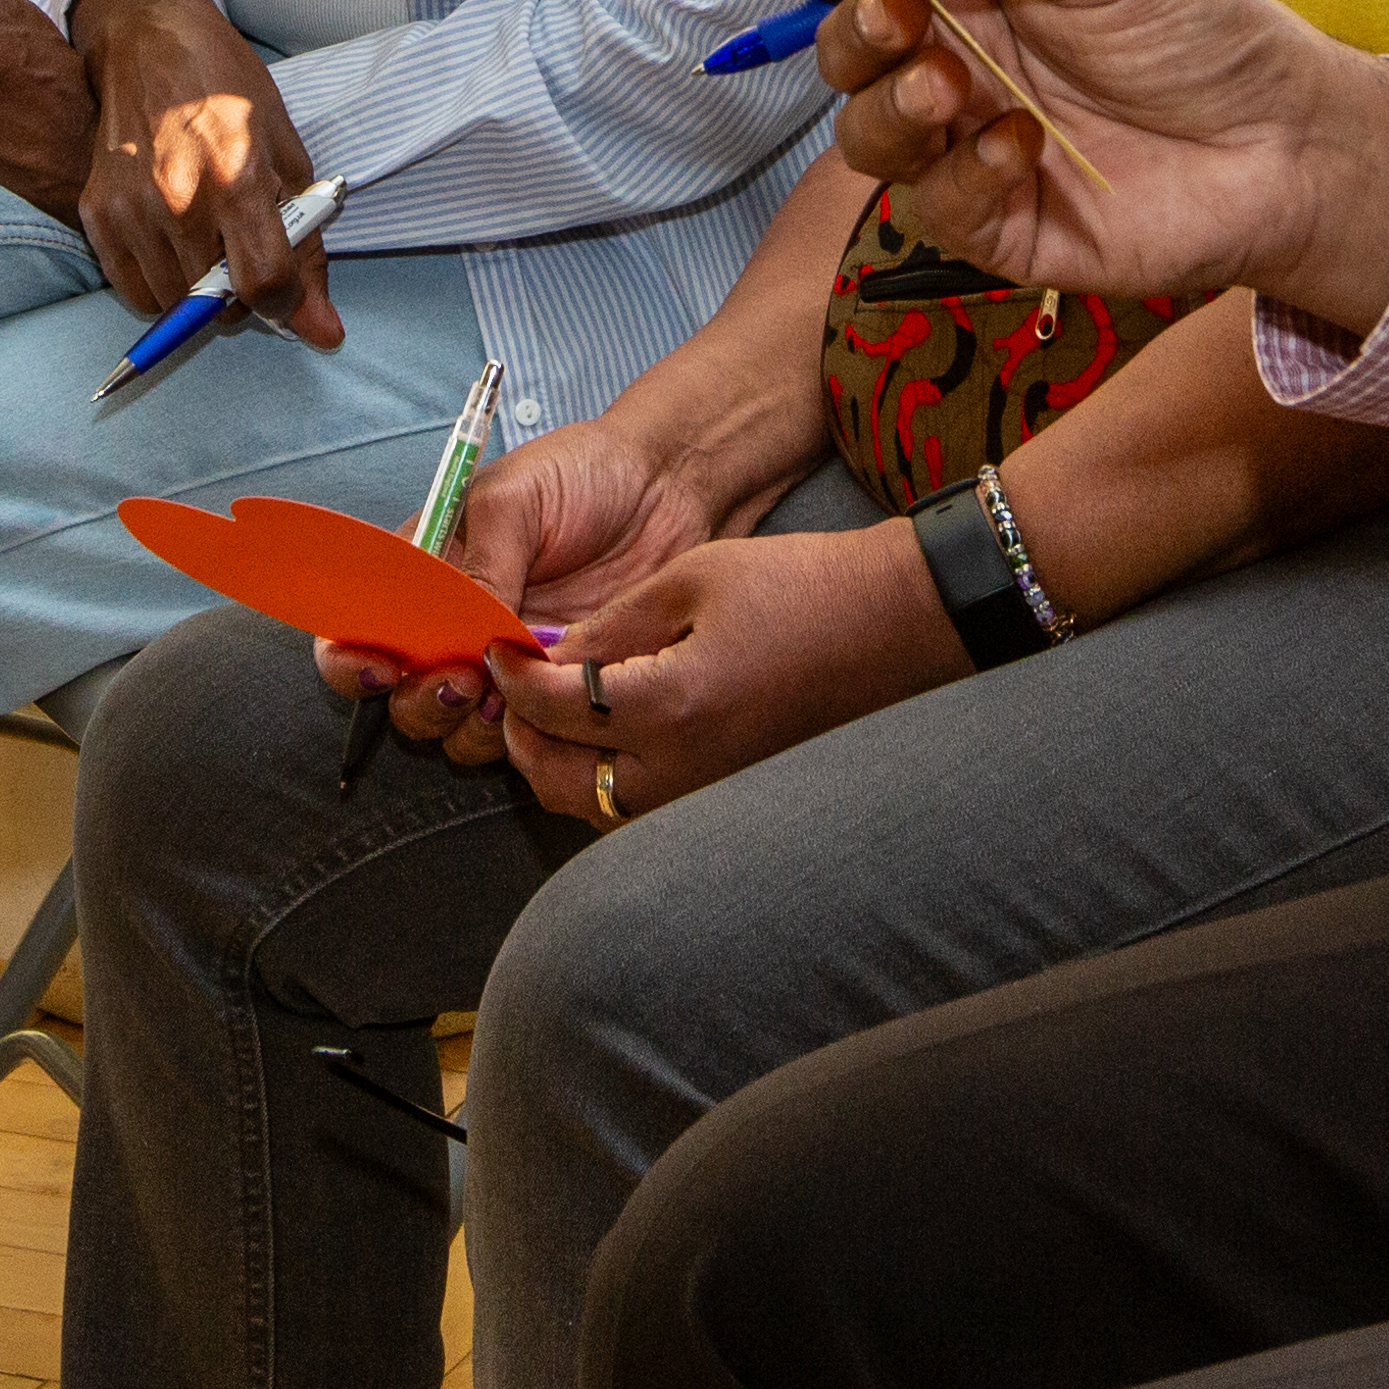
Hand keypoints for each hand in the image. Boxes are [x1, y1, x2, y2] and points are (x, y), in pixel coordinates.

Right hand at [65, 0, 333, 339]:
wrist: (148, 43)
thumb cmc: (225, 87)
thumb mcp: (286, 152)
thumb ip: (306, 242)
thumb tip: (320, 325)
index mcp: (236, 179)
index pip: (264, 282)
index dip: (290, 308)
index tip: (297, 307)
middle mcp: (178, 201)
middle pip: (218, 304)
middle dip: (244, 294)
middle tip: (246, 252)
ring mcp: (131, 210)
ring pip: (174, 305)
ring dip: (200, 294)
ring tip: (210, 243)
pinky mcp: (97, 213)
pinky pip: (132, 289)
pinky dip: (160, 285)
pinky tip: (175, 244)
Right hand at [317, 416, 716, 767]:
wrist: (667, 488)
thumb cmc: (582, 475)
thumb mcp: (515, 498)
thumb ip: (481, 563)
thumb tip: (461, 631)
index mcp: (424, 575)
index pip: (360, 630)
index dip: (351, 660)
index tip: (378, 667)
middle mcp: (453, 629)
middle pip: (401, 697)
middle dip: (419, 701)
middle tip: (460, 680)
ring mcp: (505, 666)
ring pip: (457, 729)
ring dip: (469, 724)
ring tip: (505, 691)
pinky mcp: (556, 690)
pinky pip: (523, 736)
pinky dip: (526, 732)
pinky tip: (551, 699)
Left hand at [473, 519, 967, 819]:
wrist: (893, 623)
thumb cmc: (802, 587)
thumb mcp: (693, 579)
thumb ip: (613, 625)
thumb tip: (551, 655)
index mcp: (671, 705)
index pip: (552, 707)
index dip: (512, 677)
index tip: (495, 649)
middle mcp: (683, 768)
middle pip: (560, 779)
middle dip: (521, 735)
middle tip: (510, 690)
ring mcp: (708, 792)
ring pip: (595, 807)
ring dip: (557, 766)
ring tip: (547, 716)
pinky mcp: (727, 794)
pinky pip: (638, 809)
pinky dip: (602, 782)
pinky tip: (603, 738)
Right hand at [804, 0, 1388, 334]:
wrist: (1288, 140)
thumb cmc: (1204, 35)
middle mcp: (954, 64)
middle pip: (845, 56)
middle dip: (852, 33)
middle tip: (897, 13)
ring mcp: (969, 149)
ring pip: (867, 140)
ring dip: (888, 109)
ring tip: (947, 86)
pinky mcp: (1001, 227)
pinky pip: (938, 209)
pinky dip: (964, 174)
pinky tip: (1022, 144)